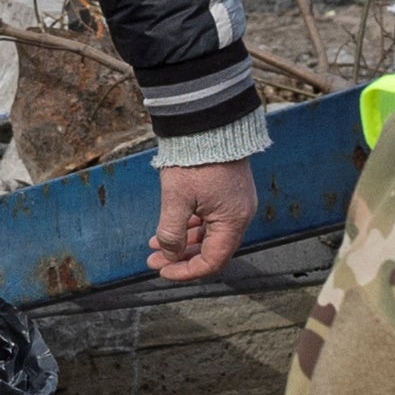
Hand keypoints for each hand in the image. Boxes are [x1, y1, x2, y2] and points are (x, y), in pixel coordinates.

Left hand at [151, 157, 263, 284]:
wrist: (208, 124)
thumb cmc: (196, 158)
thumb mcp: (176, 199)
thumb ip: (172, 232)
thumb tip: (169, 253)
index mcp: (232, 221)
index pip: (212, 261)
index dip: (186, 270)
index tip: (163, 269)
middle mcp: (239, 215)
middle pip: (211, 249)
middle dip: (181, 256)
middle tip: (155, 258)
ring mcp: (235, 203)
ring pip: (209, 234)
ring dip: (183, 241)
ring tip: (157, 243)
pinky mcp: (227, 192)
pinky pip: (210, 218)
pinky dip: (191, 225)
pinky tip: (172, 225)